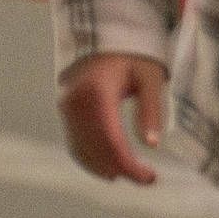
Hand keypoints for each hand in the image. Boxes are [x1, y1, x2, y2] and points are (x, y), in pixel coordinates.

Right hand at [59, 54, 166, 185]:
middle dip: (121, 168)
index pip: (110, 139)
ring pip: (82, 150)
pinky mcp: (65, 113)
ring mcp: (66, 109)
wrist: (102, 38)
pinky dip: (90, 160)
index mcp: (96, 93)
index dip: (128, 163)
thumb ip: (150, 109)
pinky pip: (74, 143)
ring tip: (135, 175)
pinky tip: (110, 169)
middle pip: (96, 148)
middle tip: (148, 179)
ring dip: (106, 167)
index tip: (150, 177)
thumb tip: (152, 146)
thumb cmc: (132, 56)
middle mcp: (75, 103)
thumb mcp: (150, 77)